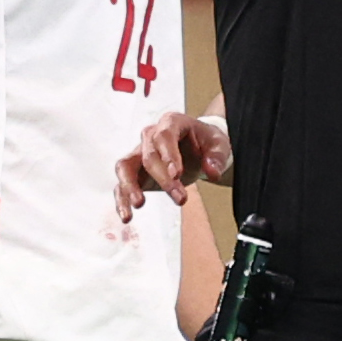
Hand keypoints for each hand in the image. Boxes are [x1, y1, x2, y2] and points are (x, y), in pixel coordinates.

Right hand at [116, 110, 232, 223]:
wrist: (198, 148)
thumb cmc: (207, 143)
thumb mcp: (219, 146)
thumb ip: (217, 158)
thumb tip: (212, 172)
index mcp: (171, 123)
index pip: (164, 136)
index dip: (169, 155)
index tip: (177, 174)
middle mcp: (151, 136)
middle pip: (149, 156)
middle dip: (164, 180)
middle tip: (181, 199)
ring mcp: (139, 154)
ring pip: (125, 167)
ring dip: (130, 186)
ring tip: (139, 204)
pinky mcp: (135, 172)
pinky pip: (122, 185)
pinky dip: (122, 200)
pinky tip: (127, 217)